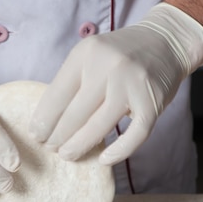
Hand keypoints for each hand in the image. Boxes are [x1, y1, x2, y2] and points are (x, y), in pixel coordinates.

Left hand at [29, 3, 202, 164]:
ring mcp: (132, 84)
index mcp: (86, 54)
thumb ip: (72, 82)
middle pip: (75, 113)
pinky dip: (119, 151)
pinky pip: (134, 135)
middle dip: (58, 136)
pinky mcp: (153, 102)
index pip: (57, 94)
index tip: (36, 135)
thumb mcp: (91, 57)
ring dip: (80, 145)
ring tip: (67, 155)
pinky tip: (104, 160)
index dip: (44, 119)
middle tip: (50, 149)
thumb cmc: (120, 56)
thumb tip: (46, 122)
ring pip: (99, 126)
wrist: (166, 41)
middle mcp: (108, 67)